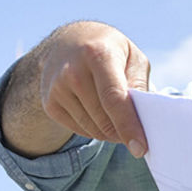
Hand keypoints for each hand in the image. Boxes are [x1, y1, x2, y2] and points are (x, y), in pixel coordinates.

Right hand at [15, 21, 150, 157]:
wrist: (67, 42)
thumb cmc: (108, 50)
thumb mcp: (132, 55)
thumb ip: (140, 84)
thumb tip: (141, 116)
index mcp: (98, 54)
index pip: (113, 98)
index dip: (128, 125)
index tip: (140, 148)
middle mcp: (73, 71)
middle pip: (104, 119)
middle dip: (123, 132)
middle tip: (136, 131)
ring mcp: (57, 88)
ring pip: (92, 129)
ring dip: (110, 132)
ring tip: (118, 118)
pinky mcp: (49, 104)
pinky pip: (80, 130)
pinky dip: (95, 129)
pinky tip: (99, 113)